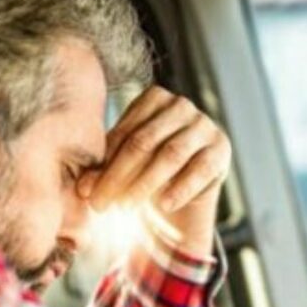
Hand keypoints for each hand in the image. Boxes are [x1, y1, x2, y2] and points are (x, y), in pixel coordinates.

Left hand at [79, 86, 230, 257]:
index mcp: (153, 99)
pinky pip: (200, 169)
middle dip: (119, 176)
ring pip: (171, 154)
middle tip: (100, 204)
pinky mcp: (222, 149)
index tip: (86, 192)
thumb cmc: (145, 177)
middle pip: (144, 141)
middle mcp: (181, 106)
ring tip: (126, 208)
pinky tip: (164, 205)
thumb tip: (84, 188)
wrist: (183, 201)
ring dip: (145, 183)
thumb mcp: (121, 170)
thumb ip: (102, 171)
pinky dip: (180, 188)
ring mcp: (205, 125)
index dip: (103, 164)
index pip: (125, 132)